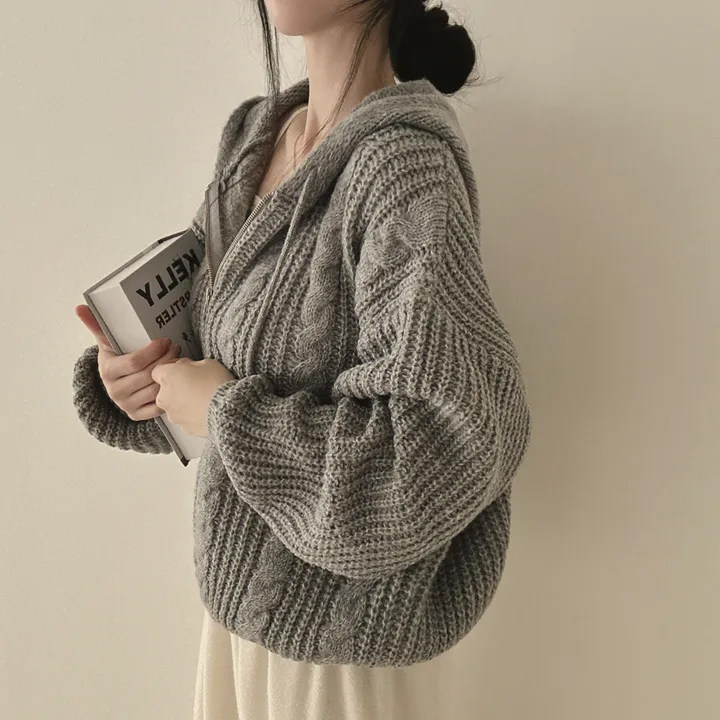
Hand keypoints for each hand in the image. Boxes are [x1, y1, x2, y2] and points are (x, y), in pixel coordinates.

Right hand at [74, 304, 180, 419]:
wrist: (116, 384)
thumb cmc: (116, 359)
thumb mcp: (107, 343)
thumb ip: (96, 325)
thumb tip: (80, 307)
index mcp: (107, 372)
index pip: (134, 362)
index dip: (153, 351)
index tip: (165, 340)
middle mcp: (115, 391)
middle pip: (147, 375)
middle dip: (166, 359)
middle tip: (176, 347)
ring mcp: (126, 405)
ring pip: (155, 390)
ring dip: (171, 375)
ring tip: (179, 360)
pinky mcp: (137, 415)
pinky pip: (158, 407)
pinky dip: (169, 394)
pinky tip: (175, 381)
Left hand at [151, 357, 235, 437]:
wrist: (227, 410)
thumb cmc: (218, 385)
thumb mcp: (207, 363)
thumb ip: (191, 365)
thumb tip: (189, 368)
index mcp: (167, 376)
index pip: (158, 371)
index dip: (171, 369)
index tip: (181, 368)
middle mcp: (164, 396)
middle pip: (164, 389)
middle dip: (177, 386)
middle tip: (195, 382)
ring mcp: (173, 414)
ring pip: (174, 405)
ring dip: (184, 401)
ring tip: (203, 397)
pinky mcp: (183, 427)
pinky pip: (184, 418)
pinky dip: (192, 414)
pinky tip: (205, 408)